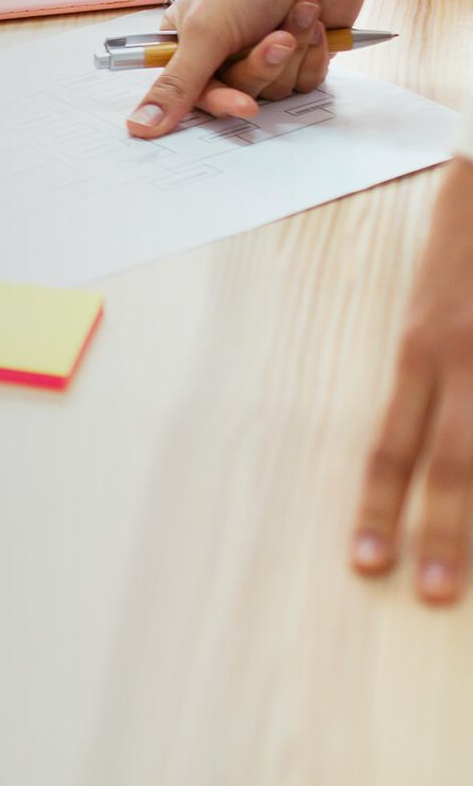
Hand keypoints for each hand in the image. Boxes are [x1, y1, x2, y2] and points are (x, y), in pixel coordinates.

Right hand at [125, 0, 377, 138]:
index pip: (191, 96)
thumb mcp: (204, 31)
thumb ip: (176, 85)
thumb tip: (138, 126)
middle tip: (275, 36)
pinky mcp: (302, 55)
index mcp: (186, 43)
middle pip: (238, 94)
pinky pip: (306, 83)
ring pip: (275, 91)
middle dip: (262, 65)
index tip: (241, 104)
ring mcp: (264, 54)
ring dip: (292, 52)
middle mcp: (223, 53)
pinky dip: (314, 54)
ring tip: (297, 12)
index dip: (218, 102)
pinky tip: (315, 22)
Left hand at [355, 158, 472, 603]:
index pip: (394, 444)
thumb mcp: (437, 302)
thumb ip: (434, 367)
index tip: (366, 564)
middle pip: (452, 463)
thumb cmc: (466, 235)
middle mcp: (466, 356)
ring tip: (464, 580)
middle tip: (426, 595)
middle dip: (440, 536)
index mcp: (423, 347)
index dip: (381, 508)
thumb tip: (427, 441)